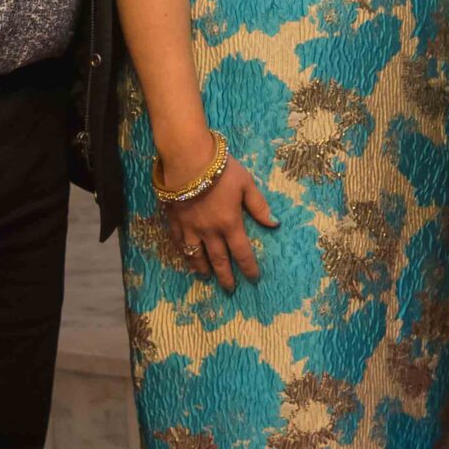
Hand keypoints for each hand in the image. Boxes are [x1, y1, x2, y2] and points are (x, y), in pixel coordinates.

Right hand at [162, 153, 276, 292]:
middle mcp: (210, 231)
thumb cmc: (221, 169)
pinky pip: (179, 243)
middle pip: (219, 260)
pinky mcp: (174, 221)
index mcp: (230, 223)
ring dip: (203, 269)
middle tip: (230, 289)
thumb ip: (259, 206)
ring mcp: (190, 228)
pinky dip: (184, 253)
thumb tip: (274, 223)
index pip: (242, 252)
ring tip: (206, 277)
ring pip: (196, 256)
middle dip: (226, 276)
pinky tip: (186, 256)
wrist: (187, 159)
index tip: (253, 278)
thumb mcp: (246, 184)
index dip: (248, 267)